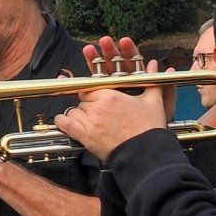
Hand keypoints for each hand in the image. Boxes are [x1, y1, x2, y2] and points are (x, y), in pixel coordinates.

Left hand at [54, 37, 167, 162]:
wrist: (146, 152)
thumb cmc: (149, 128)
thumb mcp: (154, 101)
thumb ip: (150, 80)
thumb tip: (154, 64)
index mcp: (111, 95)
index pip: (91, 88)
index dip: (91, 93)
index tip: (91, 96)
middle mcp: (98, 107)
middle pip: (82, 101)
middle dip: (88, 106)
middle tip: (96, 114)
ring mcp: (90, 122)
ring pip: (74, 112)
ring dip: (77, 115)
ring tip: (85, 121)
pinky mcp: (86, 136)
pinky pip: (66, 125)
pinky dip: (62, 122)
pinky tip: (62, 121)